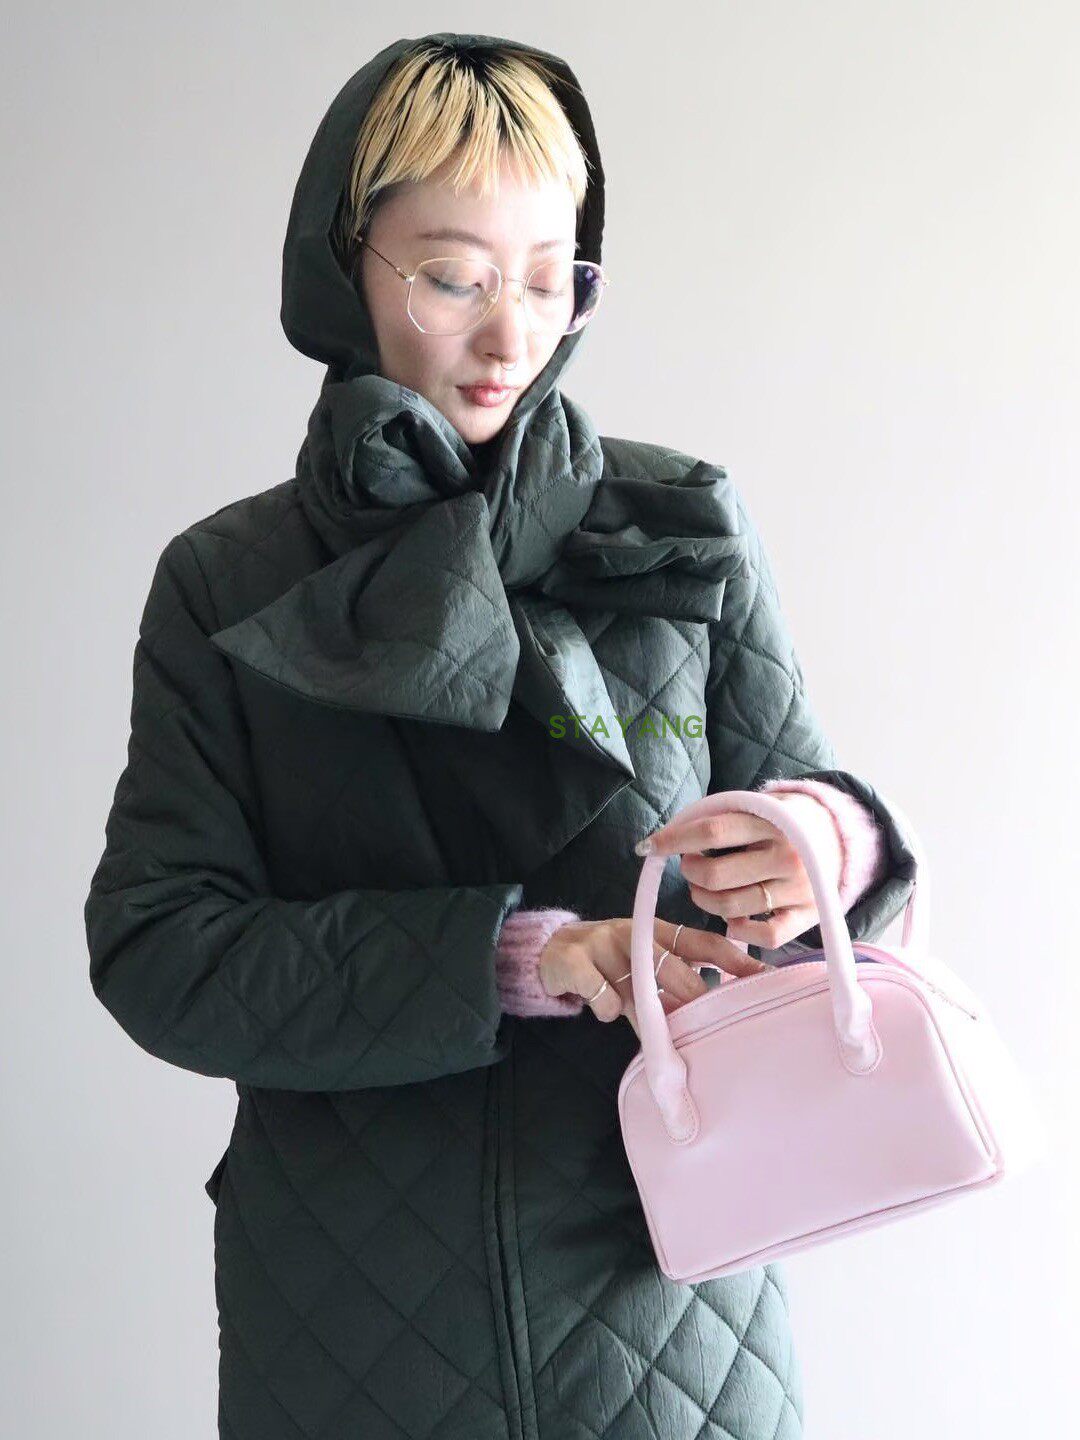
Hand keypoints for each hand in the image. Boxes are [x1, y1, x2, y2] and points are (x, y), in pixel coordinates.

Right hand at [538, 917, 767, 1039]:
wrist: (549, 953)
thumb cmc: (608, 965)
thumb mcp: (641, 969)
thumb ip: (671, 990)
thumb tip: (711, 1022)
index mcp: (658, 933)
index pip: (705, 944)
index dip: (736, 961)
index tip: (766, 979)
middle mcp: (634, 933)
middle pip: (675, 968)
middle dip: (694, 998)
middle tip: (708, 1022)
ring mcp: (603, 944)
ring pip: (639, 985)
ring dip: (649, 1011)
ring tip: (650, 1025)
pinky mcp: (575, 962)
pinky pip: (602, 995)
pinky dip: (607, 1009)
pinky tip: (604, 1009)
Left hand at [637, 792, 842, 951]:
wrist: (842, 836)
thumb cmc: (787, 819)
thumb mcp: (761, 805)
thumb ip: (723, 816)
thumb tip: (670, 836)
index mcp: (773, 822)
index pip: (711, 831)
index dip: (673, 840)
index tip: (649, 846)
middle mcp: (787, 857)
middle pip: (716, 875)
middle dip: (690, 873)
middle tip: (690, 867)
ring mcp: (799, 890)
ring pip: (731, 908)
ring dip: (705, 901)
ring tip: (705, 890)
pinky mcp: (808, 916)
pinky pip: (765, 937)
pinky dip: (741, 931)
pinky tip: (733, 918)